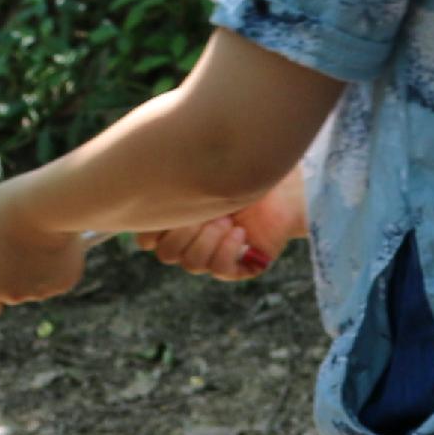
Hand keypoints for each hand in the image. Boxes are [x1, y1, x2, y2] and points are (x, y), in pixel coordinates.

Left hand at [0, 180, 87, 319]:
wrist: (46, 204)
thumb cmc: (10, 209)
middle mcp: (11, 294)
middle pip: (13, 293)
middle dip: (16, 275)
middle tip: (21, 243)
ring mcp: (39, 291)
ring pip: (38, 284)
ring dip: (38, 267)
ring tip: (41, 234)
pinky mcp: (63, 284)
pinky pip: (59, 276)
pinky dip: (59, 263)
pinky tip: (58, 240)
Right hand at [140, 176, 306, 284]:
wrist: (289, 181)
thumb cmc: (245, 163)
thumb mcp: (203, 163)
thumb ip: (174, 169)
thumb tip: (144, 163)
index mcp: (177, 216)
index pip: (147, 238)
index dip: (151, 229)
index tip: (167, 208)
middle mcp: (193, 239)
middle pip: (166, 254)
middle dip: (183, 231)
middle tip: (206, 208)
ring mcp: (214, 254)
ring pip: (190, 264)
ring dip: (206, 240)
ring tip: (227, 220)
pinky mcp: (238, 267)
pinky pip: (218, 271)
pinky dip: (226, 251)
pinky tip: (240, 233)